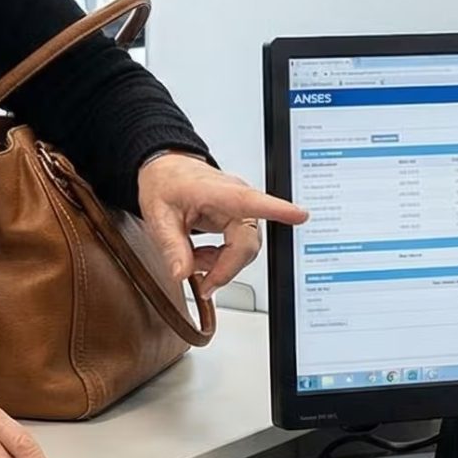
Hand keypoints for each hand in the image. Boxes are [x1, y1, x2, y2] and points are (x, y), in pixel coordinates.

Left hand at [136, 153, 308, 298]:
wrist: (166, 171)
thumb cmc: (165, 182)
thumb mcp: (158, 215)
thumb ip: (171, 246)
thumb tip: (181, 273)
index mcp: (218, 192)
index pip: (251, 201)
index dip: (278, 210)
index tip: (299, 216)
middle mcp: (236, 199)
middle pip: (247, 242)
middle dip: (226, 268)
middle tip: (205, 285)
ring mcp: (239, 210)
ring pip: (245, 248)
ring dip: (221, 264)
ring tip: (193, 262)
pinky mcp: (238, 219)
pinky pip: (239, 247)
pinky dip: (221, 260)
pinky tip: (201, 257)